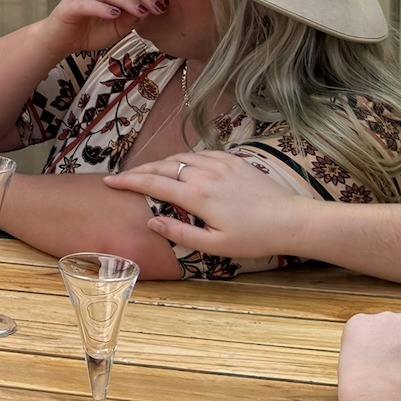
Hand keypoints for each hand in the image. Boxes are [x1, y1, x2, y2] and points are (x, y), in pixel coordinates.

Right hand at [47, 0, 163, 51]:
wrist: (61, 41)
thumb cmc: (91, 31)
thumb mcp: (120, 25)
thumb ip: (133, 15)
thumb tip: (150, 8)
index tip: (165, 0)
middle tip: (158, 7)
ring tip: (141, 12)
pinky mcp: (69, 5)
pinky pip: (87, 2)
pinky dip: (102, 7)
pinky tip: (114, 14)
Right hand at [103, 149, 307, 257]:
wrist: (290, 219)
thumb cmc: (253, 237)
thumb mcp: (215, 246)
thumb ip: (180, 233)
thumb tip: (150, 220)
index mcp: (197, 196)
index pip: (153, 184)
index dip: (128, 182)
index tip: (110, 182)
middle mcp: (204, 174)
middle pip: (162, 167)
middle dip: (139, 170)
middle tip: (122, 177)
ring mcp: (220, 163)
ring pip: (180, 157)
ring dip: (160, 163)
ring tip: (148, 172)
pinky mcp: (233, 160)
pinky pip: (200, 153)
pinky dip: (183, 158)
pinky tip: (181, 165)